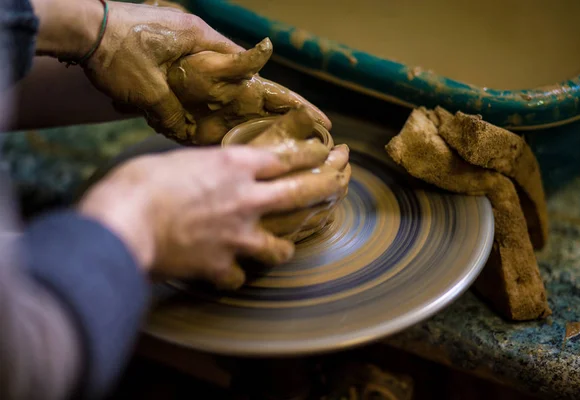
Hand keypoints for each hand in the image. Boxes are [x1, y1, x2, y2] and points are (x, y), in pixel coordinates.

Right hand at [78, 133, 344, 289]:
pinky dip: (234, 276)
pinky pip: (237, 277)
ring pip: (279, 247)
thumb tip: (207, 175)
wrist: (125, 221)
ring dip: (284, 248)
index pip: (284, 158)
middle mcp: (246, 199)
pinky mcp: (221, 266)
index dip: (309, 154)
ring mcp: (238, 236)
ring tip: (284, 249)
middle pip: (300, 192)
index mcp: (234, 166)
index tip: (327, 152)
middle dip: (327, 184)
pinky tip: (228, 275)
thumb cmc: (140, 182)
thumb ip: (204, 169)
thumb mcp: (177, 161)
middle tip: (343, 180)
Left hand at [83, 1, 328, 142]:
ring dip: (248, 113)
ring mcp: (193, 61)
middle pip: (250, 84)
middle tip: (310, 127)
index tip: (312, 115)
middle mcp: (206, 54)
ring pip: (229, 92)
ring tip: (276, 137)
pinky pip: (205, 94)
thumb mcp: (146, 87)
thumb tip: (189, 138)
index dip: (285, 98)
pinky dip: (215, 111)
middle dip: (277, 106)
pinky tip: (226, 132)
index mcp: (206, 48)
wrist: (82, 31)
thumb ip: (171, 115)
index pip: (256, 74)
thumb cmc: (116, 51)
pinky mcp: (175, 70)